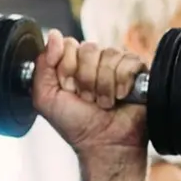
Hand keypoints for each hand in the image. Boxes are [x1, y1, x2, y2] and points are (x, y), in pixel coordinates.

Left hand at [31, 30, 147, 161]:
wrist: (104, 145)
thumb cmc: (76, 126)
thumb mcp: (45, 98)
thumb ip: (42, 65)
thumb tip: (54, 35)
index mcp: (73, 64)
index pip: (68, 45)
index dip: (67, 69)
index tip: (68, 89)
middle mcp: (95, 62)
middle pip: (88, 49)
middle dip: (85, 80)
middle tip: (87, 99)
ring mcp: (117, 65)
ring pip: (108, 55)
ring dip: (103, 86)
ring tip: (103, 103)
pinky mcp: (138, 71)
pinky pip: (129, 61)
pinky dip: (121, 84)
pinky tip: (120, 98)